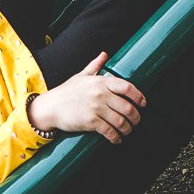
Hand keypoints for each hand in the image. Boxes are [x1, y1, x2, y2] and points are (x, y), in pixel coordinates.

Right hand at [27, 52, 146, 144]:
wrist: (49, 107)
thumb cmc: (65, 92)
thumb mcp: (80, 76)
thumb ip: (94, 65)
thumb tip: (104, 54)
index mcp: (101, 82)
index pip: (127, 87)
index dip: (139, 96)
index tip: (143, 103)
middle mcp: (101, 94)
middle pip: (128, 107)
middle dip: (136, 117)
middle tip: (136, 122)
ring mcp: (96, 108)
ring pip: (121, 121)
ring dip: (127, 129)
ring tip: (127, 131)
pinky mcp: (91, 122)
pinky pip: (110, 131)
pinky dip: (116, 138)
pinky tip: (116, 139)